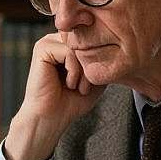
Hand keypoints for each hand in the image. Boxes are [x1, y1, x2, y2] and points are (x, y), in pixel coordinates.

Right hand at [4, 33, 105, 159]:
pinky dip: (74, 71)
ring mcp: (48, 42)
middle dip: (91, 66)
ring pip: (80, 47)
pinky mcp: (42, 49)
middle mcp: (56, 40)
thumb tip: (118, 47)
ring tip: (79, 87)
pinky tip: (69, 84)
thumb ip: (103, 61)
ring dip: (84, 71)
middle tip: (85, 87)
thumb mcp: (96, 79)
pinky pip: (69, 52)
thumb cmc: (71, 102)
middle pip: (88, 42)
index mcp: (67, 45)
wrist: (50, 118)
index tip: (91, 84)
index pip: (93, 40)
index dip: (97, 61)